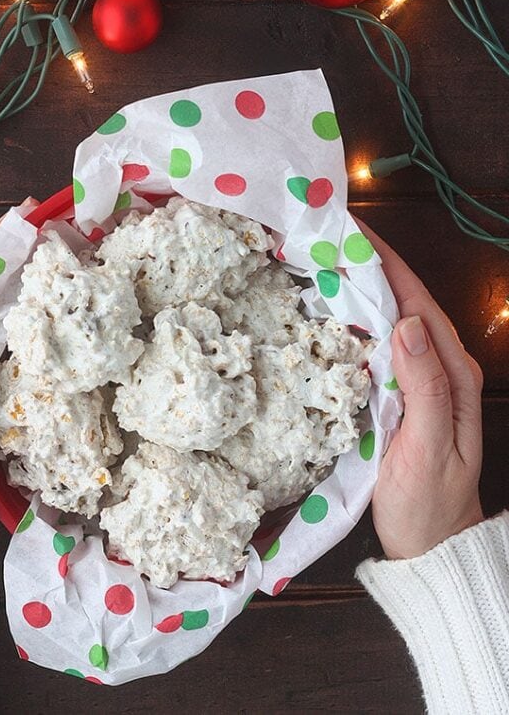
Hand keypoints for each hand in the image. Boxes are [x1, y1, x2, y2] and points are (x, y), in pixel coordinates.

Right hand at [360, 221, 483, 559]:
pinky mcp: (400, 393)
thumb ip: (425, 385)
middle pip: (405, 303)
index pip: (418, 303)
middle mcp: (440, 368)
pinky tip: (333, 313)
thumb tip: (404, 323)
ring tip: (324, 260)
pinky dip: (357, 322)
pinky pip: (379, 346)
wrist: (431, 545)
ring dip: (361, 289)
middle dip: (370, 266)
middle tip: (328, 236)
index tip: (354, 232)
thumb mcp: (430, 447)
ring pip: (391, 321)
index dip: (387, 264)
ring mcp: (420, 380)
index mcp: (452, 373)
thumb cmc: (429, 503)